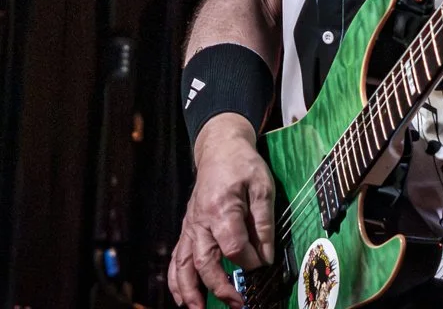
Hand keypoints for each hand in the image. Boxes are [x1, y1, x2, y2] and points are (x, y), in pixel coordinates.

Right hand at [168, 113, 274, 308]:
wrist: (219, 149)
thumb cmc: (242, 166)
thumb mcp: (263, 187)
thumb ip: (264, 223)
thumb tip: (266, 257)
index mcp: (221, 209)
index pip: (234, 246)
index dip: (250, 261)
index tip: (264, 265)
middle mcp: (201, 221)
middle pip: (206, 261)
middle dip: (220, 287)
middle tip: (238, 304)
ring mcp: (191, 227)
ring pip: (184, 264)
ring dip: (190, 291)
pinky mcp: (188, 230)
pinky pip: (177, 258)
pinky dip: (176, 280)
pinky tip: (183, 299)